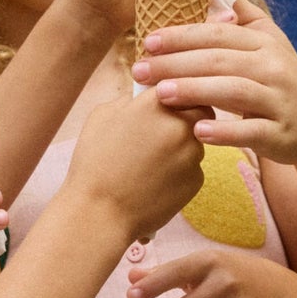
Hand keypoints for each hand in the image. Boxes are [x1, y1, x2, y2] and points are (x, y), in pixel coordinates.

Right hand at [64, 90, 205, 241]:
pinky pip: (193, 168)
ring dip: (183, 145)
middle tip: (169, 129)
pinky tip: (155, 181)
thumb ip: (130, 101)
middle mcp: (180, 125)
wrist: (100, 212)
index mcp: (156, 103)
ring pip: (197, 141)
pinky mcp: (196, 180)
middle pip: (201, 111)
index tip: (173, 99)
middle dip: (190, 116)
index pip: (184, 86)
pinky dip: (180, 172)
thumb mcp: (103, 117)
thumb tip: (145, 96)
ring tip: (151, 162)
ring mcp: (192, 154)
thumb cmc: (94, 162)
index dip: (180, 92)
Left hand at [137, 0, 296, 161]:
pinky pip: (251, 131)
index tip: (148, 41)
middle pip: (219, 60)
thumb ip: (243, 16)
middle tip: (140, 69)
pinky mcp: (282, 134)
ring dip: (195, 91)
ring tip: (161, 94)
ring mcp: (279, 102)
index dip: (182, 35)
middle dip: (176, 63)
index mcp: (264, 44)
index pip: (218, 34)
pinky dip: (225, 132)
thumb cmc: (291, 79)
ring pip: (234, 91)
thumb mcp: (272, 41)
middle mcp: (273, 69)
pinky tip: (198, 132)